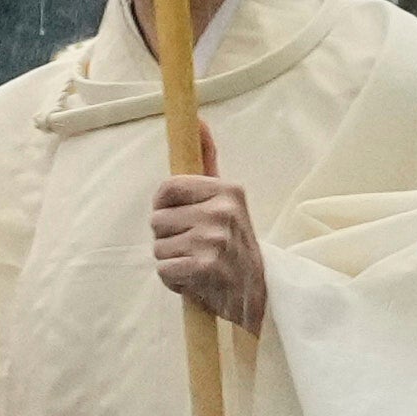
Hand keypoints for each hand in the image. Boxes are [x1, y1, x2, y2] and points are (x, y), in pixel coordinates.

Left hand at [148, 170, 270, 330]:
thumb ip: (208, 159)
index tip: (183, 219)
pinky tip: (198, 280)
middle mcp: (222, 212)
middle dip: (169, 238)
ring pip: (158, 248)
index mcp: (227, 190)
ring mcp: (214, 240)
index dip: (165, 208)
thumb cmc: (233, 244)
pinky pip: (164, 271)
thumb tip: (198, 120)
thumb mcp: (226, 198)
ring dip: (173, 261)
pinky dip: (175, 281)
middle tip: (198, 247)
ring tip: (199, 263)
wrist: (260, 295)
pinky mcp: (205, 268)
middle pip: (156, 221)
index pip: (165, 189)